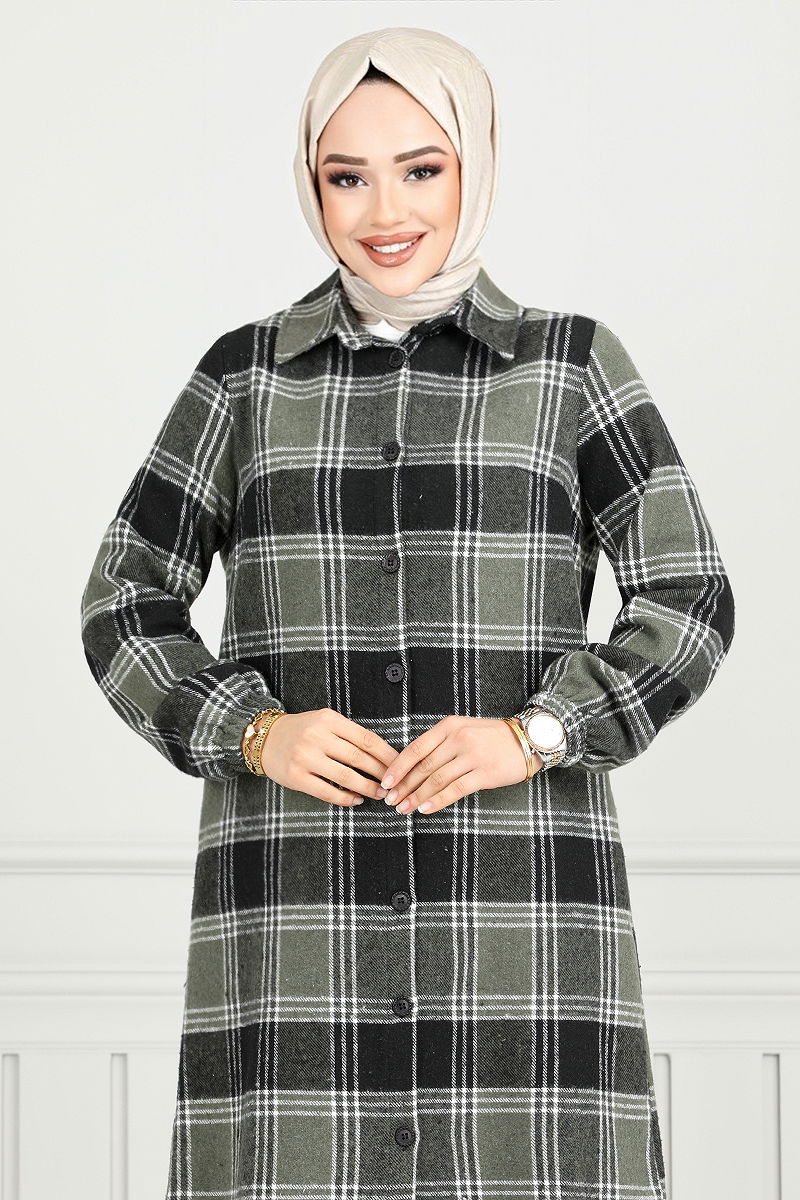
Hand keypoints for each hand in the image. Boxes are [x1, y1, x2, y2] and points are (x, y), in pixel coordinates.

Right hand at [259, 708, 399, 807]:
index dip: (387, 754)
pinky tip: (356, 800)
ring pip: (346, 776)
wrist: (264, 738)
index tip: (401, 765)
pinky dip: (345, 798)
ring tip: (380, 794)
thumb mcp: (324, 722)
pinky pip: (327, 791)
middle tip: (394, 784)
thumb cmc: (301, 730)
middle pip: (359, 758)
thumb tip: (382, 754)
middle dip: (381, 773)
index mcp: (329, 719)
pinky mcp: (296, 776)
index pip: (366, 739)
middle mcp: (317, 736)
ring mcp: (305, 757)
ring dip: (367, 788)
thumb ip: (348, 734)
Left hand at [379, 716, 541, 816]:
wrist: (527, 739)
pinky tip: (425, 809)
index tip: (385, 782)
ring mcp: (472, 756)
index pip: (416, 748)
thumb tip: (411, 767)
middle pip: (423, 766)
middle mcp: (458, 739)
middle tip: (390, 800)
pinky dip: (437, 800)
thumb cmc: (491, 737)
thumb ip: (439, 744)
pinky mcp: (485, 773)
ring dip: (416, 796)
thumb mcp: (463, 730)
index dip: (398, 767)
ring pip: (436, 779)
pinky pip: (455, 789)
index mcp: (449, 726)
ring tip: (404, 809)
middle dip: (404, 786)